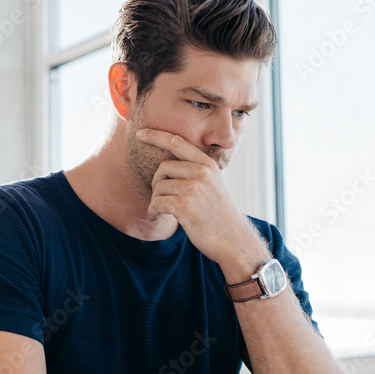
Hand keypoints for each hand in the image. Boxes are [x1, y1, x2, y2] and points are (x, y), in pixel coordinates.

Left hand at [136, 128, 263, 266]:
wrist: (233, 240)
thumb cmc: (219, 215)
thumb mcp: (214, 185)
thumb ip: (196, 172)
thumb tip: (169, 165)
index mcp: (208, 165)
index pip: (177, 142)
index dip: (156, 136)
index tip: (141, 133)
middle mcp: (201, 172)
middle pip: (163, 167)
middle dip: (157, 183)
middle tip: (161, 198)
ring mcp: (193, 188)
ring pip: (159, 187)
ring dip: (155, 201)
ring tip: (162, 211)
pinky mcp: (184, 206)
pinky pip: (156, 203)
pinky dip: (153, 211)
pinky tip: (157, 217)